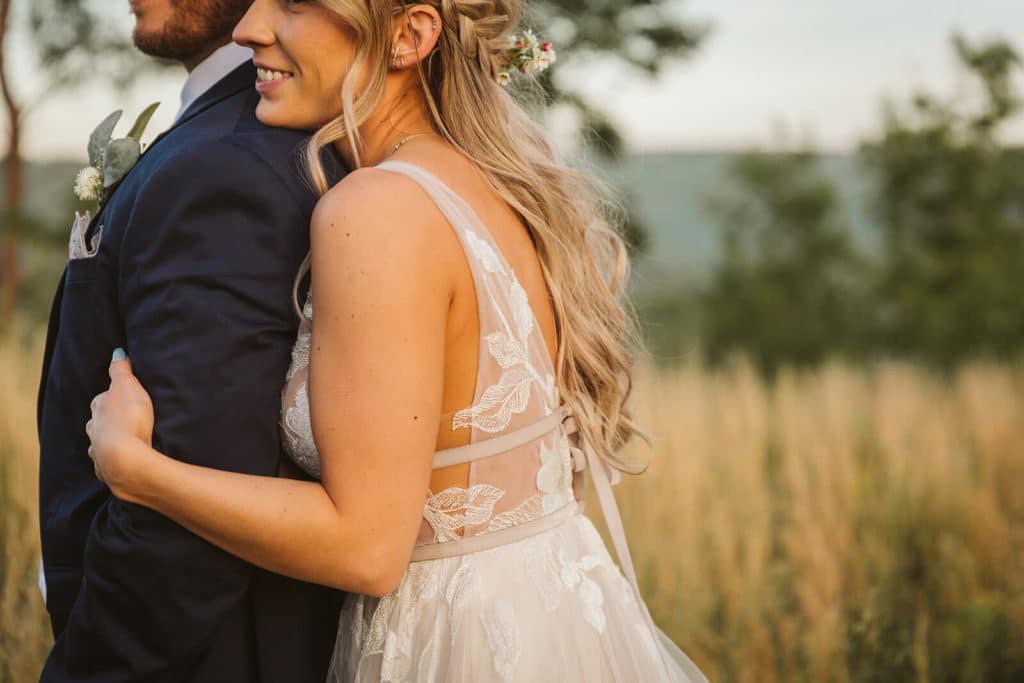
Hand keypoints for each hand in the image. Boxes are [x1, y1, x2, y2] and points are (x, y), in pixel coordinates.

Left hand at [86, 348, 154, 498]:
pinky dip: (111, 462)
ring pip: (99, 443)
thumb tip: (116, 352)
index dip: (112, 397)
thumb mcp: (127, 386)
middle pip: (98, 422)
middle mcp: (93, 429)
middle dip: (107, 421)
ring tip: (123, 442)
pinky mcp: (107, 471)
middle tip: (123, 420)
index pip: (102, 399)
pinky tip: (119, 463)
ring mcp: (98, 451)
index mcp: (98, 408)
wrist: (125, 460)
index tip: (123, 397)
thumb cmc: (128, 420)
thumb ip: (121, 370)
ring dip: (108, 441)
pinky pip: (107, 464)